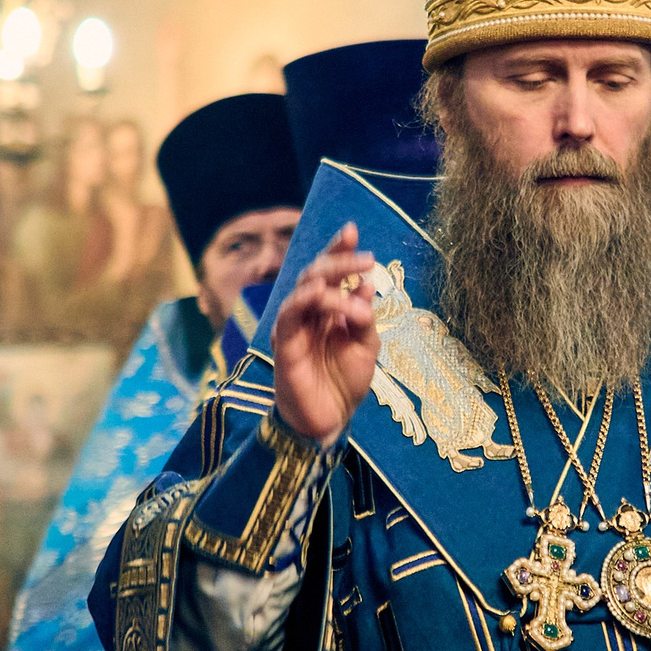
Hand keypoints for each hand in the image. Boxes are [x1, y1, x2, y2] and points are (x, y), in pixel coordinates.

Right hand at [269, 223, 379, 447]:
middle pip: (316, 273)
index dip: (339, 250)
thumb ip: (364, 316)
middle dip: (340, 260)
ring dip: (329, 277)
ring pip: (304, 288)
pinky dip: (304, 299)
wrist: (330, 420)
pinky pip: (289, 314)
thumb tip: (365, 283)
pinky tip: (320, 291)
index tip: (352, 230)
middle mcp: (308, 313)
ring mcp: (294, 326)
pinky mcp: (284, 343)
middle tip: (367, 259)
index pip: (331, 272)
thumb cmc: (344, 382)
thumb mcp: (366, 345)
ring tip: (354, 274)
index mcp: (327, 310)